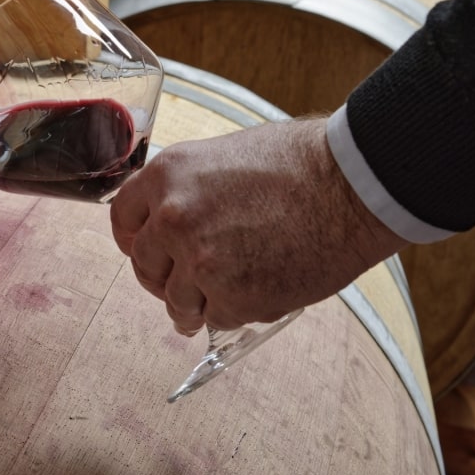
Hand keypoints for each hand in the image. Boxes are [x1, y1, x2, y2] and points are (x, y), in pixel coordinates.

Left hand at [110, 117, 407, 333]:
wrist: (352, 184)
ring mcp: (201, 262)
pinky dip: (235, 311)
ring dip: (196, 304)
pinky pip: (218, 319)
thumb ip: (189, 189)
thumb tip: (172, 218)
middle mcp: (173, 219)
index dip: (135, 240)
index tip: (147, 251)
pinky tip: (257, 292)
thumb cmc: (300, 162)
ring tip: (222, 295)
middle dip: (164, 277)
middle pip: (144, 266)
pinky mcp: (235, 298)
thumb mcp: (224, 156)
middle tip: (187, 281)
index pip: (122, 219)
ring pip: (177, 302)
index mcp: (167, 175)